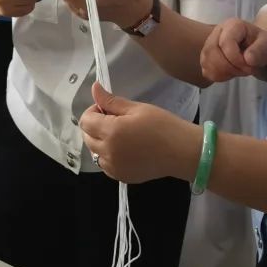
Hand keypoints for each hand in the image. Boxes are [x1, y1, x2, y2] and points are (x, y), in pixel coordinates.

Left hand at [80, 82, 200, 183]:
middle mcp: (107, 152)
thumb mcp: (137, 108)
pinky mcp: (120, 177)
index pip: (85, 120)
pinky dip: (109, 156)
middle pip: (87, 137)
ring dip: (100, 142)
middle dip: (95, 126)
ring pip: (94, 152)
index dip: (93, 111)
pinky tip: (125, 149)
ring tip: (121, 136)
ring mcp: (113, 168)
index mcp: (111, 132)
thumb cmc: (162, 125)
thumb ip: (112, 101)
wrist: (181, 152)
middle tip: (116, 120)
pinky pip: (105, 165)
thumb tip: (94, 88)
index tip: (108, 108)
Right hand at [201, 19, 266, 82]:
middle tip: (244, 71)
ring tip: (238, 71)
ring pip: (206, 61)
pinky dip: (217, 75)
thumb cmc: (261, 45)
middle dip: (228, 67)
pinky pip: (206, 69)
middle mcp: (217, 31)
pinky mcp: (206, 56)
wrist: (255, 49)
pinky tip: (229, 73)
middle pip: (212, 52)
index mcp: (233, 25)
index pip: (225, 43)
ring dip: (223, 72)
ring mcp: (209, 43)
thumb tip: (248, 58)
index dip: (236, 59)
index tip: (249, 65)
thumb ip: (260, 50)